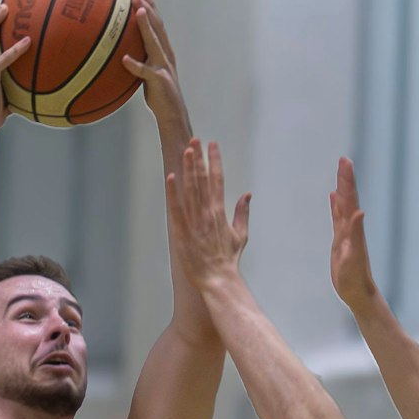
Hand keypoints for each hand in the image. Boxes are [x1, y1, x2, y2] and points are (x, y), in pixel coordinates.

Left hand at [121, 0, 188, 135]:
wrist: (172, 114)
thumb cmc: (158, 95)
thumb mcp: (148, 74)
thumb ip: (140, 60)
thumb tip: (122, 53)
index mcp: (163, 51)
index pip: (157, 25)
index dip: (150, 7)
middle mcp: (165, 55)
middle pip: (158, 26)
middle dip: (148, 8)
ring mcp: (164, 66)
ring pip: (154, 42)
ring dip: (146, 26)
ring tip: (137, 12)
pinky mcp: (159, 81)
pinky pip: (145, 72)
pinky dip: (135, 65)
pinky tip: (125, 59)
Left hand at [166, 140, 250, 284]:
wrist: (218, 278)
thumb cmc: (228, 259)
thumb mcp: (240, 235)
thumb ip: (242, 213)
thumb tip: (247, 195)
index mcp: (220, 211)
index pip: (218, 179)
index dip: (215, 160)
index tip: (212, 144)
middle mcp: (207, 212)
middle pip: (203, 179)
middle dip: (199, 158)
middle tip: (195, 140)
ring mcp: (194, 221)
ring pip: (190, 189)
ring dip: (188, 169)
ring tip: (186, 150)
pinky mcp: (181, 231)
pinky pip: (176, 208)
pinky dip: (173, 192)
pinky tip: (171, 177)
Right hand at [329, 157, 378, 308]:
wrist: (358, 292)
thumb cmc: (355, 278)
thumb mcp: (353, 256)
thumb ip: (356, 233)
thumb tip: (359, 211)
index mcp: (352, 228)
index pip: (349, 199)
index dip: (347, 181)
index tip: (345, 162)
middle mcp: (350, 227)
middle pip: (347, 198)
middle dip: (345, 178)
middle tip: (343, 159)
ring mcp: (345, 233)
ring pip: (342, 205)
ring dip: (341, 188)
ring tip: (339, 173)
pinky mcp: (340, 240)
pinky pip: (336, 217)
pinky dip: (335, 206)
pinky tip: (332, 198)